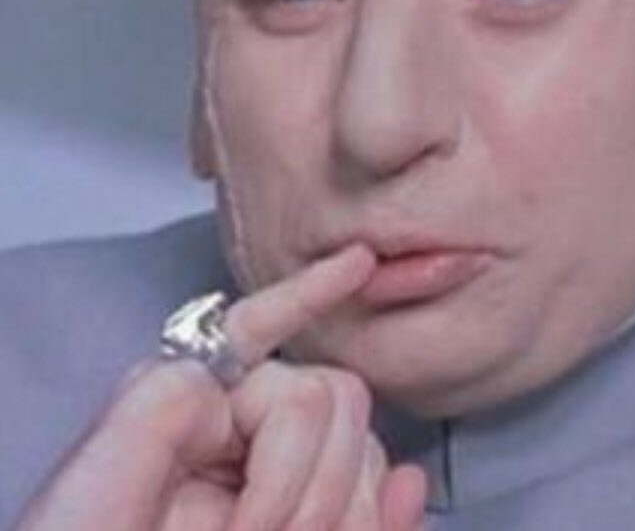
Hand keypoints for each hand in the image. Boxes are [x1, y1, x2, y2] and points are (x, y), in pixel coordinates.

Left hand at [16, 245, 425, 530]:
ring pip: (363, 453)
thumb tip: (243, 381)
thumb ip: (164, 403)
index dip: (310, 291)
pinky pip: (375, 508)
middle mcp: (244, 431)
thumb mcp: (105, 473)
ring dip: (341, 508)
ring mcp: (280, 485)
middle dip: (305, 473)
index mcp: (194, 402)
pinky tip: (398, 511)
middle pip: (330, 397)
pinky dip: (390, 514)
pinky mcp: (310, 527)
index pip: (257, 328)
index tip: (362, 261)